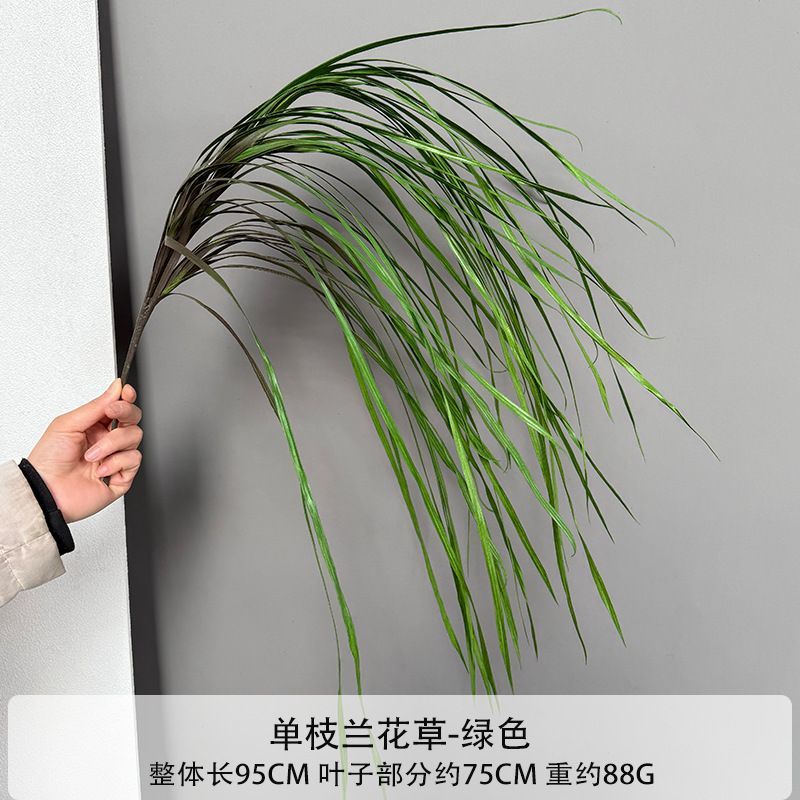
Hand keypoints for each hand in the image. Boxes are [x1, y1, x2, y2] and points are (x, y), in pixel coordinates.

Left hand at [27, 379, 142, 522]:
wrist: (46, 490)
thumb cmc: (49, 460)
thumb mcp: (68, 423)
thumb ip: (96, 406)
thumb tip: (115, 388)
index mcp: (94, 426)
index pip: (118, 407)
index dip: (126, 397)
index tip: (125, 392)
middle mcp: (107, 441)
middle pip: (133, 418)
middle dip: (126, 412)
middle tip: (112, 413)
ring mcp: (116, 458)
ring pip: (135, 437)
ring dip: (111, 444)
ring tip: (92, 455)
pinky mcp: (122, 476)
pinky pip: (134, 459)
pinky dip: (117, 462)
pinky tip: (101, 469)